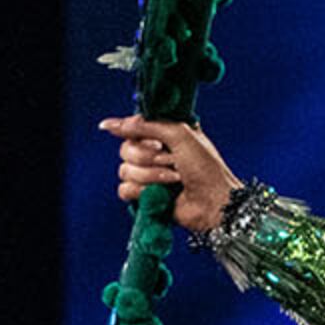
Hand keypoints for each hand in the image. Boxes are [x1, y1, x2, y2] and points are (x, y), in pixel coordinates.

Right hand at [101, 115, 237, 231]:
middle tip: (170, 161)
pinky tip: (160, 193)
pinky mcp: (144, 195)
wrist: (214, 200)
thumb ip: (145, 125)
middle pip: (125, 149)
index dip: (138, 134)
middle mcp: (154, 152)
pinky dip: (142, 191)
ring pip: (124, 170)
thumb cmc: (205, 166)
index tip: (156, 142)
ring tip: (174, 179)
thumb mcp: (180, 134)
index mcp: (163, 134)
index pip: (132, 128)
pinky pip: (124, 189)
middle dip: (147, 157)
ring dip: (150, 175)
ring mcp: (148, 175)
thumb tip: (109, 124)